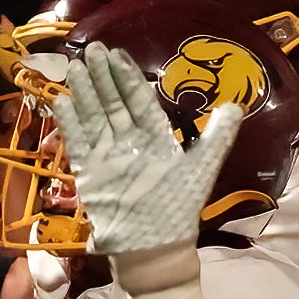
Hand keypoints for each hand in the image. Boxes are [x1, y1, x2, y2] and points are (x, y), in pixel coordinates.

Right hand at [52, 45, 243, 259]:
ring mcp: (107, 155)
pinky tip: (61, 100)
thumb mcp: (201, 169)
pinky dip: (70, 122)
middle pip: (114, 104)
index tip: (118, 54)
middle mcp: (129, 142)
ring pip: (94, 117)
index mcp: (156, 139)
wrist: (153, 248)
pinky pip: (77, 141)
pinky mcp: (89, 172)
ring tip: (76, 66)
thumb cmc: (178, 208)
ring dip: (85, 92)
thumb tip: (237, 104)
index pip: (140, 101)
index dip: (128, 78)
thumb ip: (217, 137)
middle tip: (93, 50)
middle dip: (104, 78)